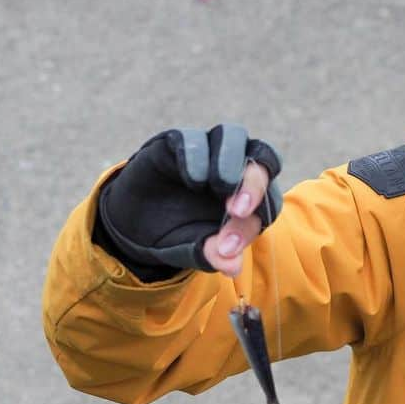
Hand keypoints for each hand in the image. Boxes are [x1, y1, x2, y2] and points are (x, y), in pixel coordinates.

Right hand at [96, 124, 282, 276]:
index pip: (268, 203)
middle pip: (265, 158)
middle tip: (237, 210)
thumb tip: (232, 267)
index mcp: (253, 197)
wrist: (135, 225)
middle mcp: (238, 167)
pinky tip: (192, 179)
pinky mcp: (179, 141)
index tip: (227, 247)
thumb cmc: (179, 235)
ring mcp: (210, 150)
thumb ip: (214, 254)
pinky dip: (197, 157)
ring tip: (218, 186)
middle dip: (255, 184)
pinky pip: (194, 138)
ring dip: (231, 161)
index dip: (251, 224)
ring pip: (234, 136)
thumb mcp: (196, 249)